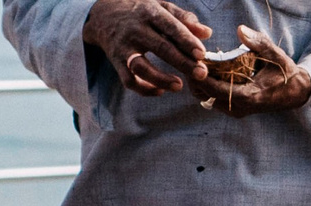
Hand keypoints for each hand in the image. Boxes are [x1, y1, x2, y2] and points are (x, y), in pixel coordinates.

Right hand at [83, 0, 211, 94]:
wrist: (102, 14)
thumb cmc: (141, 12)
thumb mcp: (160, 7)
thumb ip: (184, 18)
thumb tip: (207, 33)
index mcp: (149, 13)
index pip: (170, 27)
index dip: (186, 41)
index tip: (202, 54)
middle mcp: (135, 29)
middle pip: (160, 48)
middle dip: (182, 63)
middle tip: (201, 74)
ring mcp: (124, 47)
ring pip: (141, 67)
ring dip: (161, 79)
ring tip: (179, 86)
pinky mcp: (116, 61)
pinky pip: (128, 80)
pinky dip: (144, 89)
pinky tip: (160, 91)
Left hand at [190, 25, 310, 114]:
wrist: (294, 93)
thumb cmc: (284, 72)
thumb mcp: (276, 54)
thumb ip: (258, 42)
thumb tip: (240, 30)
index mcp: (250, 96)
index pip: (217, 90)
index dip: (202, 76)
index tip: (194, 60)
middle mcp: (241, 107)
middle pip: (205, 95)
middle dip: (196, 77)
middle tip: (192, 58)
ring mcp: (237, 110)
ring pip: (206, 97)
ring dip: (199, 81)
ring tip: (198, 63)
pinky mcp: (234, 109)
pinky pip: (212, 98)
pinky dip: (206, 85)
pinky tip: (208, 71)